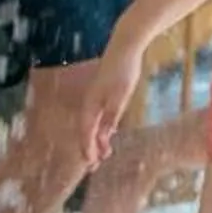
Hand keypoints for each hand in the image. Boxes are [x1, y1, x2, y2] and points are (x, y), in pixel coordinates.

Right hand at [81, 45, 142, 167]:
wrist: (126, 46)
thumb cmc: (123, 70)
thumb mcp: (121, 96)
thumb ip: (112, 116)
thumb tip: (104, 136)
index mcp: (91, 104)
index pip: (86, 132)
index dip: (87, 149)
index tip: (91, 163)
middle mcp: (90, 102)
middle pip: (86, 131)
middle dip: (89, 148)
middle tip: (94, 166)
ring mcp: (95, 97)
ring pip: (93, 124)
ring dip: (96, 140)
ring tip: (103, 155)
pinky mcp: (103, 93)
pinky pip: (98, 116)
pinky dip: (101, 128)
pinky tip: (107, 136)